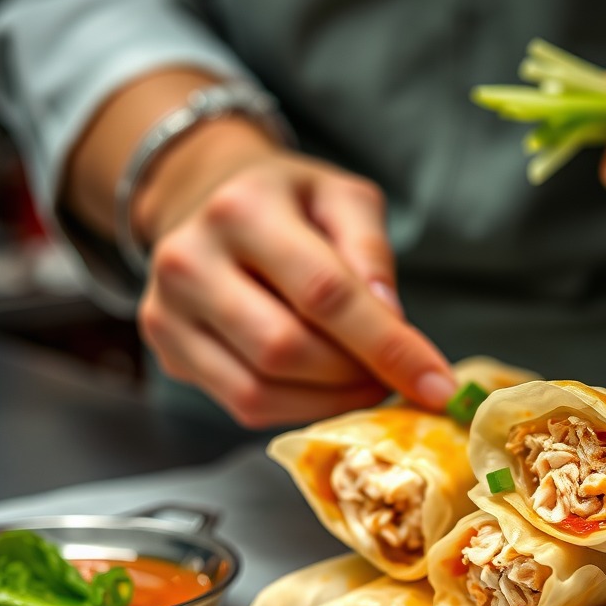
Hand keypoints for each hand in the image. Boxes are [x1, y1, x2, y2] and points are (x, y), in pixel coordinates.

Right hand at [133, 120, 455, 426]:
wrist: (202, 197)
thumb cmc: (287, 202)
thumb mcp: (342, 198)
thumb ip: (371, 252)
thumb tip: (391, 321)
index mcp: (243, 209)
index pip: (325, 294)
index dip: (388, 347)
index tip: (438, 386)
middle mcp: (189, 260)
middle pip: (287, 350)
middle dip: (355, 377)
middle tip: (392, 377)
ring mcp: (167, 311)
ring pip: (259, 391)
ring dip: (328, 402)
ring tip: (361, 381)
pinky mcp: (168, 349)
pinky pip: (241, 405)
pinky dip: (296, 408)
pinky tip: (322, 387)